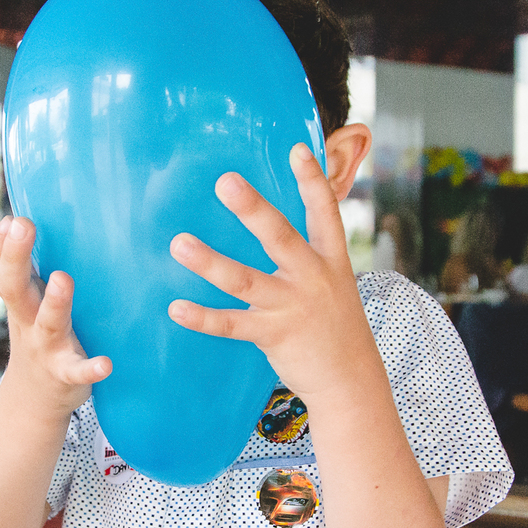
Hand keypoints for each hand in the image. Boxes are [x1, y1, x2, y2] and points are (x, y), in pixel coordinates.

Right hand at [0, 216, 110, 414]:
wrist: (36, 398)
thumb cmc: (36, 336)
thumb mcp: (26, 304)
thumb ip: (26, 270)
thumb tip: (21, 220)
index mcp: (20, 302)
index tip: (9, 220)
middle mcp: (29, 321)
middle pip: (14, 288)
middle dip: (15, 257)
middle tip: (21, 225)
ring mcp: (48, 346)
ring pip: (48, 322)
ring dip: (54, 302)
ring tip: (62, 278)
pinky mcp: (68, 373)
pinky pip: (78, 370)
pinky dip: (90, 368)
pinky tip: (105, 364)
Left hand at [167, 143, 378, 400]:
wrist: (351, 378)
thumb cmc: (334, 323)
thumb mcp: (332, 280)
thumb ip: (306, 252)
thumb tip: (273, 221)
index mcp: (330, 258)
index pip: (324, 212)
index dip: (312, 180)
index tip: (296, 149)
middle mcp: (312, 277)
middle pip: (280, 237)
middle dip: (253, 209)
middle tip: (225, 181)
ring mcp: (291, 307)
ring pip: (245, 280)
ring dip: (210, 262)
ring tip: (178, 243)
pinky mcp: (273, 335)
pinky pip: (232, 324)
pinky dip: (203, 317)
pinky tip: (176, 307)